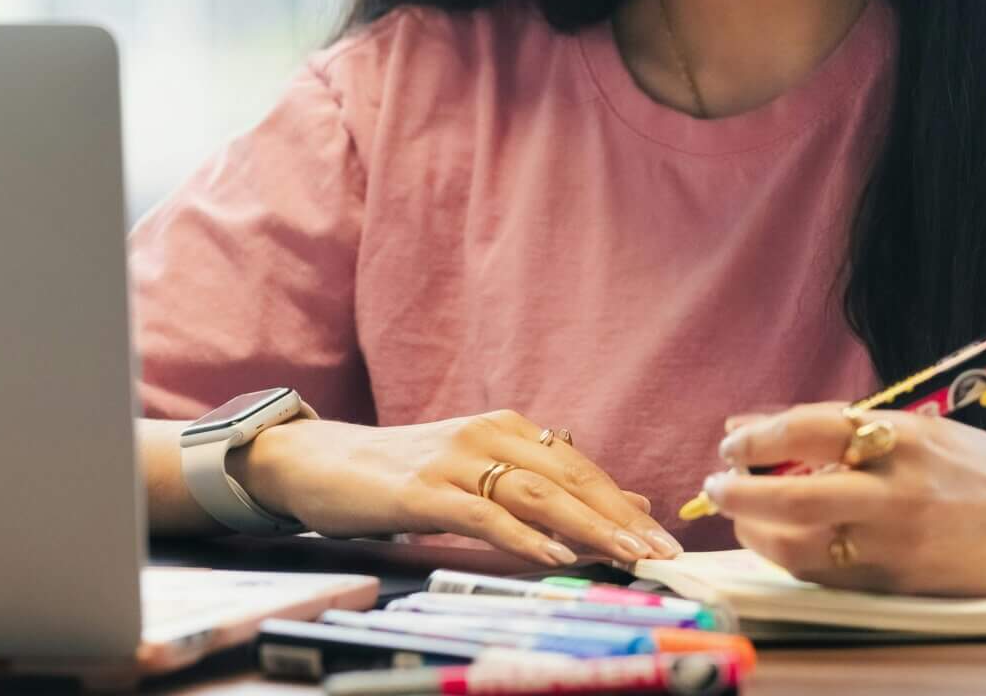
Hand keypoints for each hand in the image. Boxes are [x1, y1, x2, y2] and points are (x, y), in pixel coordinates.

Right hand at [238, 410, 684, 567]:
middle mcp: (488, 436)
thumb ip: (547, 487)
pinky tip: (553, 556)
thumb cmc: (404, 474)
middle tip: (661, 552)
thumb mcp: (481, 473)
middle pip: (568, 478)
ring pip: (535, 495)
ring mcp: (454, 461)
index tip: (664, 538)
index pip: (580, 467)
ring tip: (625, 555)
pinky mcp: (423, 491)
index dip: (624, 502)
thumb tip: (630, 503)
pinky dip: (522, 537)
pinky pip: (483, 515)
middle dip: (620, 518)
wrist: (321, 463)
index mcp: (507, 429)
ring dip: (587, 527)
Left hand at [704, 404, 985, 594]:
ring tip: (742, 519)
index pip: (809, 429)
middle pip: (794, 496)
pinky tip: (783, 545)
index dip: (758, 437)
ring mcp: (900, 545)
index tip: (731, 442)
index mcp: (904, 439)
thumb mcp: (920, 431)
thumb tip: (756, 428)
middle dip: (740, 493)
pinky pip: (829, 576)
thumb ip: (842, 429)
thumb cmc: (983, 469)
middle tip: (715, 486)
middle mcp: (899, 492)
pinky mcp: (902, 585)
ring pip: (802, 547)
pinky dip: (795, 560)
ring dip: (758, 534)